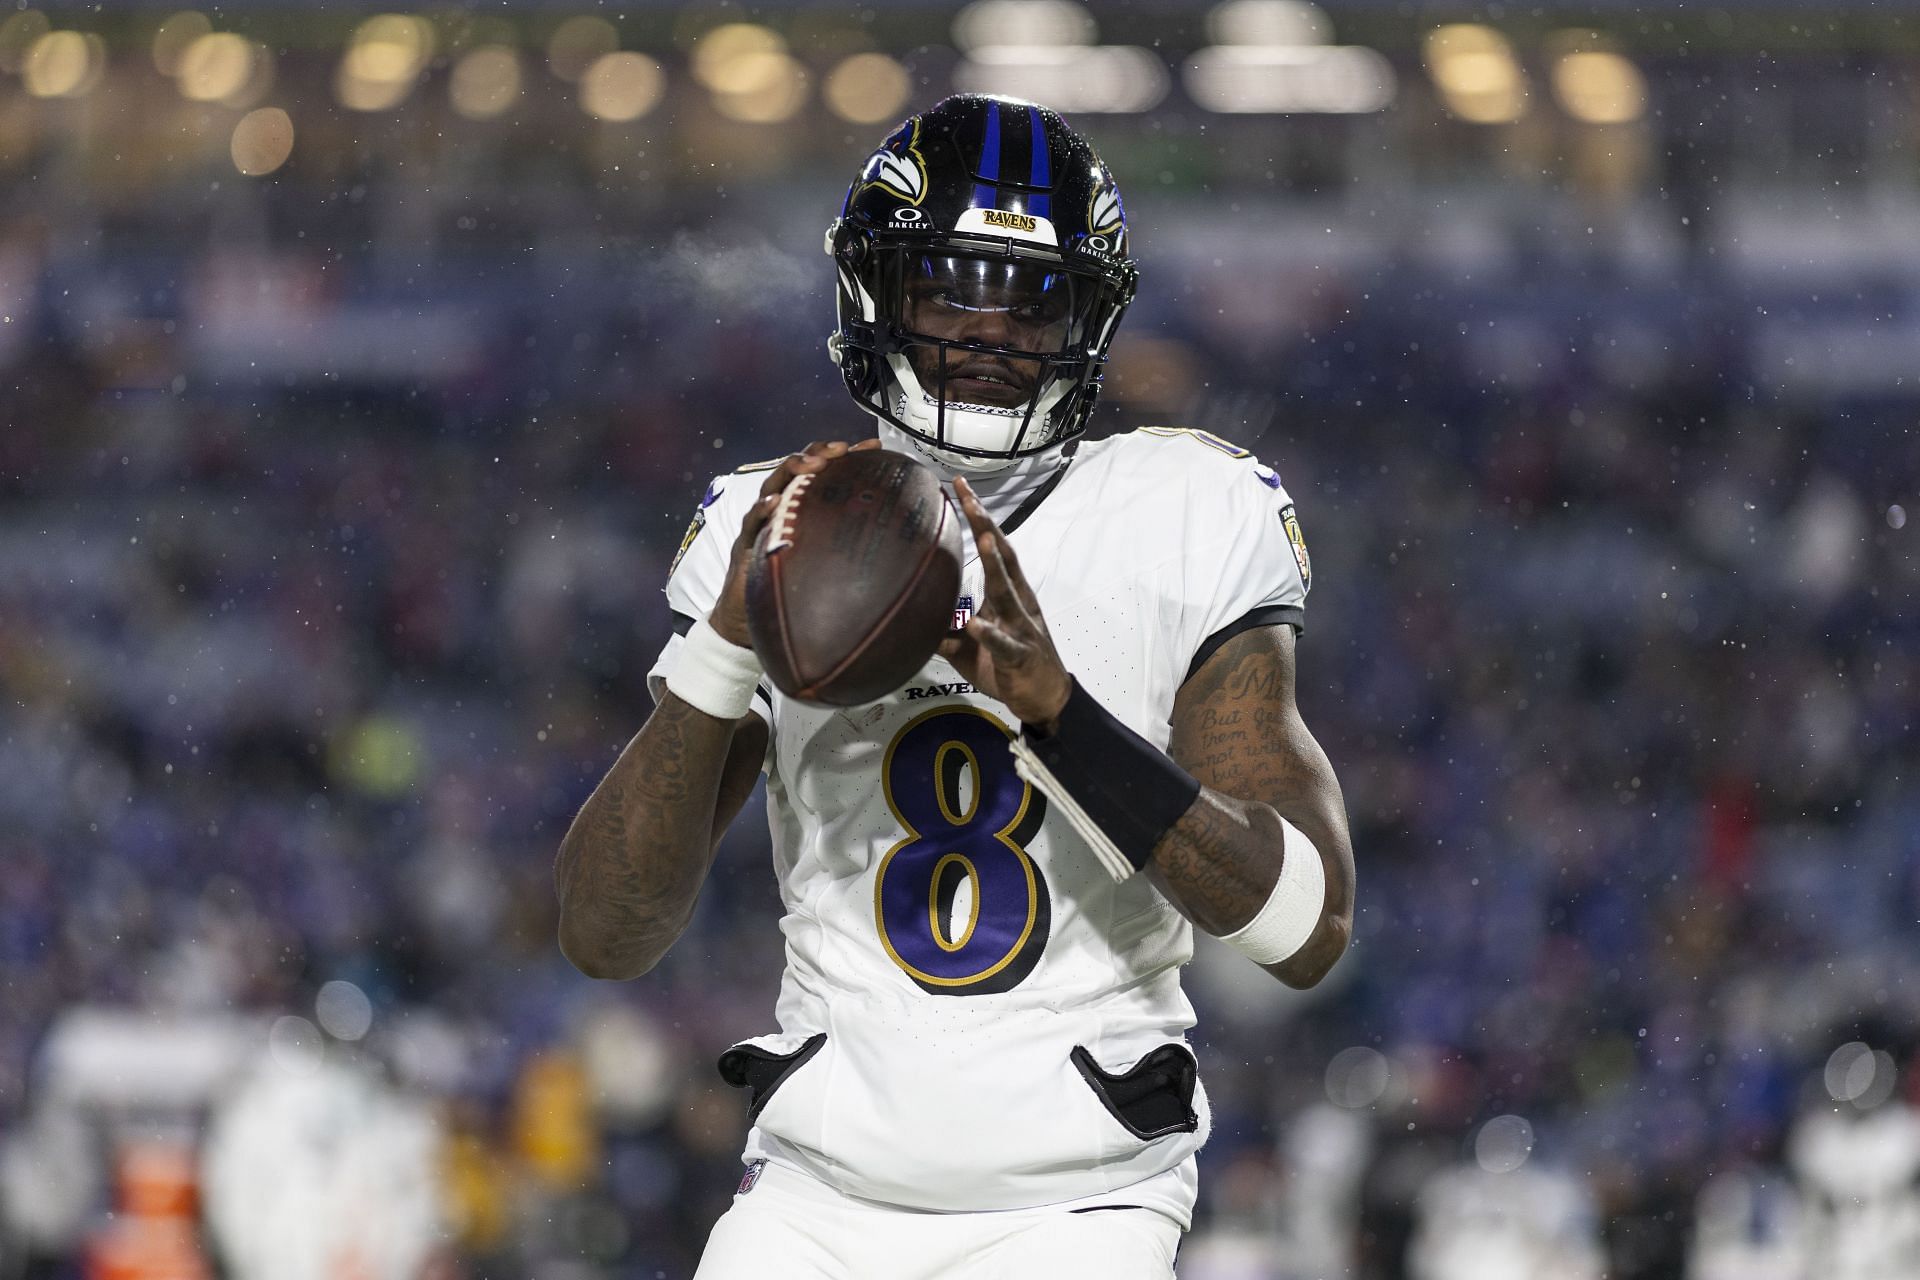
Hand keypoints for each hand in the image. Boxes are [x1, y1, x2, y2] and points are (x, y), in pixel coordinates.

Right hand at [709, 439, 880, 646]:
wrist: (749, 619)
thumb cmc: (791, 590)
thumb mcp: (828, 564)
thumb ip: (850, 547)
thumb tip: (897, 546)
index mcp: (803, 509)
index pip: (823, 474)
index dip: (845, 457)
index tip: (870, 448)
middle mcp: (782, 510)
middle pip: (796, 470)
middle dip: (818, 453)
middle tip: (840, 449)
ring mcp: (762, 524)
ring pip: (773, 485)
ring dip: (792, 470)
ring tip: (812, 463)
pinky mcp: (745, 543)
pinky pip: (751, 522)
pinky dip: (762, 510)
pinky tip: (775, 503)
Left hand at [937, 477, 1072, 731]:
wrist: (1044, 699)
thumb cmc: (1007, 666)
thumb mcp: (968, 646)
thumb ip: (943, 630)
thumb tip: (908, 620)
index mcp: (1007, 594)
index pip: (995, 547)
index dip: (979, 518)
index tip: (961, 488)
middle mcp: (1018, 602)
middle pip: (1003, 556)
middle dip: (986, 525)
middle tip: (967, 495)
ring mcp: (1021, 627)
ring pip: (1008, 591)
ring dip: (996, 565)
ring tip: (985, 538)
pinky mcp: (1019, 656)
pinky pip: (1005, 643)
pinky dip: (990, 634)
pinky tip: (976, 625)